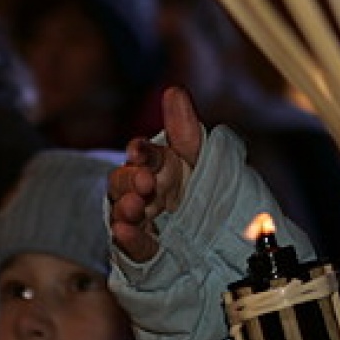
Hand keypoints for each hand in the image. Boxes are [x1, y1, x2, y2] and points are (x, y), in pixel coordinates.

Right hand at [107, 85, 203, 261]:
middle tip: (145, 182)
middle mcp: (143, 190)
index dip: (140, 152)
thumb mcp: (199, 157)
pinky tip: (125, 232)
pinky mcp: (142, 249)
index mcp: (157, 165)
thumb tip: (174, 90)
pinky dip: (128, 238)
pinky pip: (131, 245)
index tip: (139, 151)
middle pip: (125, 182)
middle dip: (131, 180)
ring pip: (122, 211)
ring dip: (126, 207)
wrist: (216, 235)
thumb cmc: (200, 186)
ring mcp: (140, 220)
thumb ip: (185, 129)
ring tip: (136, 207)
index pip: (143, 154)